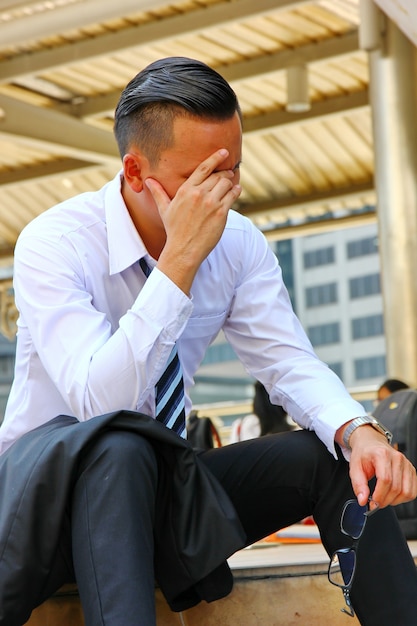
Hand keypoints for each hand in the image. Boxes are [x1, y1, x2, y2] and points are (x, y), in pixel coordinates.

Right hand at [146, 149, 240, 293]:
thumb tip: (148, 181)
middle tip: (228, 173)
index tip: (224, 152)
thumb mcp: (164, 209)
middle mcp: (199, 194)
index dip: (215, 158)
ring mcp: (211, 203)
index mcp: (186, 190)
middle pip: (217, 176)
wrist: (184, 250)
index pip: (203, 168)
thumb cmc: (174, 230)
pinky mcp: (221, 213)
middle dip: (224, 173)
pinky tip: (236, 191)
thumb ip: (158, 192)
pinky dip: (236, 191)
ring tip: (232, 184)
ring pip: (226, 184)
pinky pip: (232, 196)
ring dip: (230, 182)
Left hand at [345, 424, 416, 508]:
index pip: (385, 479)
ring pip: (407, 492)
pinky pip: (412, 491)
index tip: (372, 503)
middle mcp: (398, 458)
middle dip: (385, 501)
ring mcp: (407, 464)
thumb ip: (358, 484)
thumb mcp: (354, 467)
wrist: (371, 443)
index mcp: (382, 454)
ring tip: (383, 498)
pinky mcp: (412, 471)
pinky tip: (392, 495)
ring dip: (394, 501)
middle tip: (375, 503)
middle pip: (396, 488)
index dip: (379, 495)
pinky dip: (402, 498)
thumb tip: (362, 500)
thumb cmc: (364, 453)